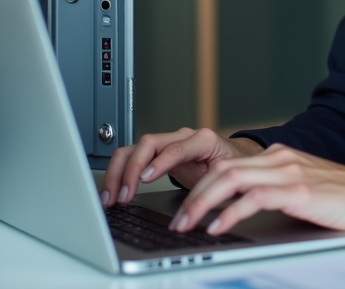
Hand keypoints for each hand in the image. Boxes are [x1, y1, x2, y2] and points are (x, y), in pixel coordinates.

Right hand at [99, 127, 262, 207]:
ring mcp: (167, 143)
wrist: (233, 159)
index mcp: (203, 140)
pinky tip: (113, 191)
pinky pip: (132, 157)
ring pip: (134, 148)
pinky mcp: (156, 152)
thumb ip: (215, 187)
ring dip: (118, 172)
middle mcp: (181, 137)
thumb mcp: (228, 178)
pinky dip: (119, 173)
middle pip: (148, 144)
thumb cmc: (232, 168)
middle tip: (122, 196)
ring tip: (111, 198)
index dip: (160, 163)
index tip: (145, 179)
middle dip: (131, 169)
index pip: (177, 148)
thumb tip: (200, 208)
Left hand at [168, 144, 344, 235]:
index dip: (201, 185)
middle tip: (176, 219)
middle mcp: (280, 159)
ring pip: (231, 179)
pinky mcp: (299, 191)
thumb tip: (243, 209)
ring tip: (187, 224)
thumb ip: (275, 191)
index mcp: (278, 158)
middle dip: (193, 195)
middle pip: (222, 169)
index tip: (184, 207)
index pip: (228, 166)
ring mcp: (289, 172)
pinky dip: (230, 212)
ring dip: (202, 203)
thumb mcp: (302, 190)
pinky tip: (218, 227)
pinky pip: (254, 197)